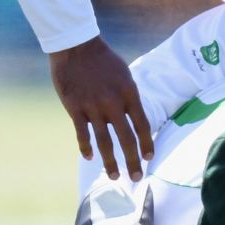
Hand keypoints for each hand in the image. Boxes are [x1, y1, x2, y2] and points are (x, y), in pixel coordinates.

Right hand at [49, 36, 152, 181]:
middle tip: (136, 178)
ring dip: (110, 162)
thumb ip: (129, 98)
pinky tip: (89, 157)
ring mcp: (93, 107)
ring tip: (115, 176)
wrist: (76, 47)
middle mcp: (113, 103)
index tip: (149, 158)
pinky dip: (86, 147)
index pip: (142, 125)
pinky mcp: (74, 108)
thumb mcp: (124, 76)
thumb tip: (135, 120)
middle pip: (126, 139)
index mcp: (129, 94)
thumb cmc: (103, 60)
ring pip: (104, 142)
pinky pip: (82, 134)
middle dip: (133, 161)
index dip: (147, 144)